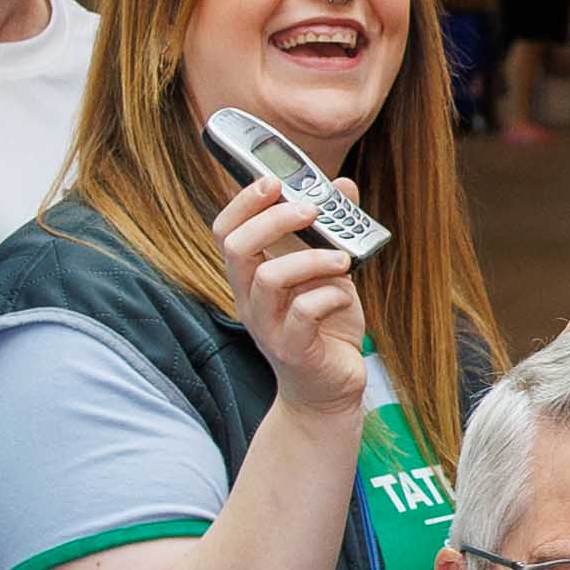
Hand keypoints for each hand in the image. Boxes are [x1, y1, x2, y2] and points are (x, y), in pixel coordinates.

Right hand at [213, 158, 374, 422]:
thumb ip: (332, 230)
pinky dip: (330, 295)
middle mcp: (249, 299)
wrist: (329, 389)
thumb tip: (341, 185)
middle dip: (274, 219)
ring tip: (343, 259)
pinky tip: (344, 297)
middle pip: (237, 246)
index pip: (225, 230)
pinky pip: (303, 313)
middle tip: (311, 210)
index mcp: (250, 275)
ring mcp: (267, 326)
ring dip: (312, 259)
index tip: (274, 181)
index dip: (244, 201)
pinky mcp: (293, 351)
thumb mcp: (329, 271)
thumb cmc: (324, 325)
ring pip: (270, 278)